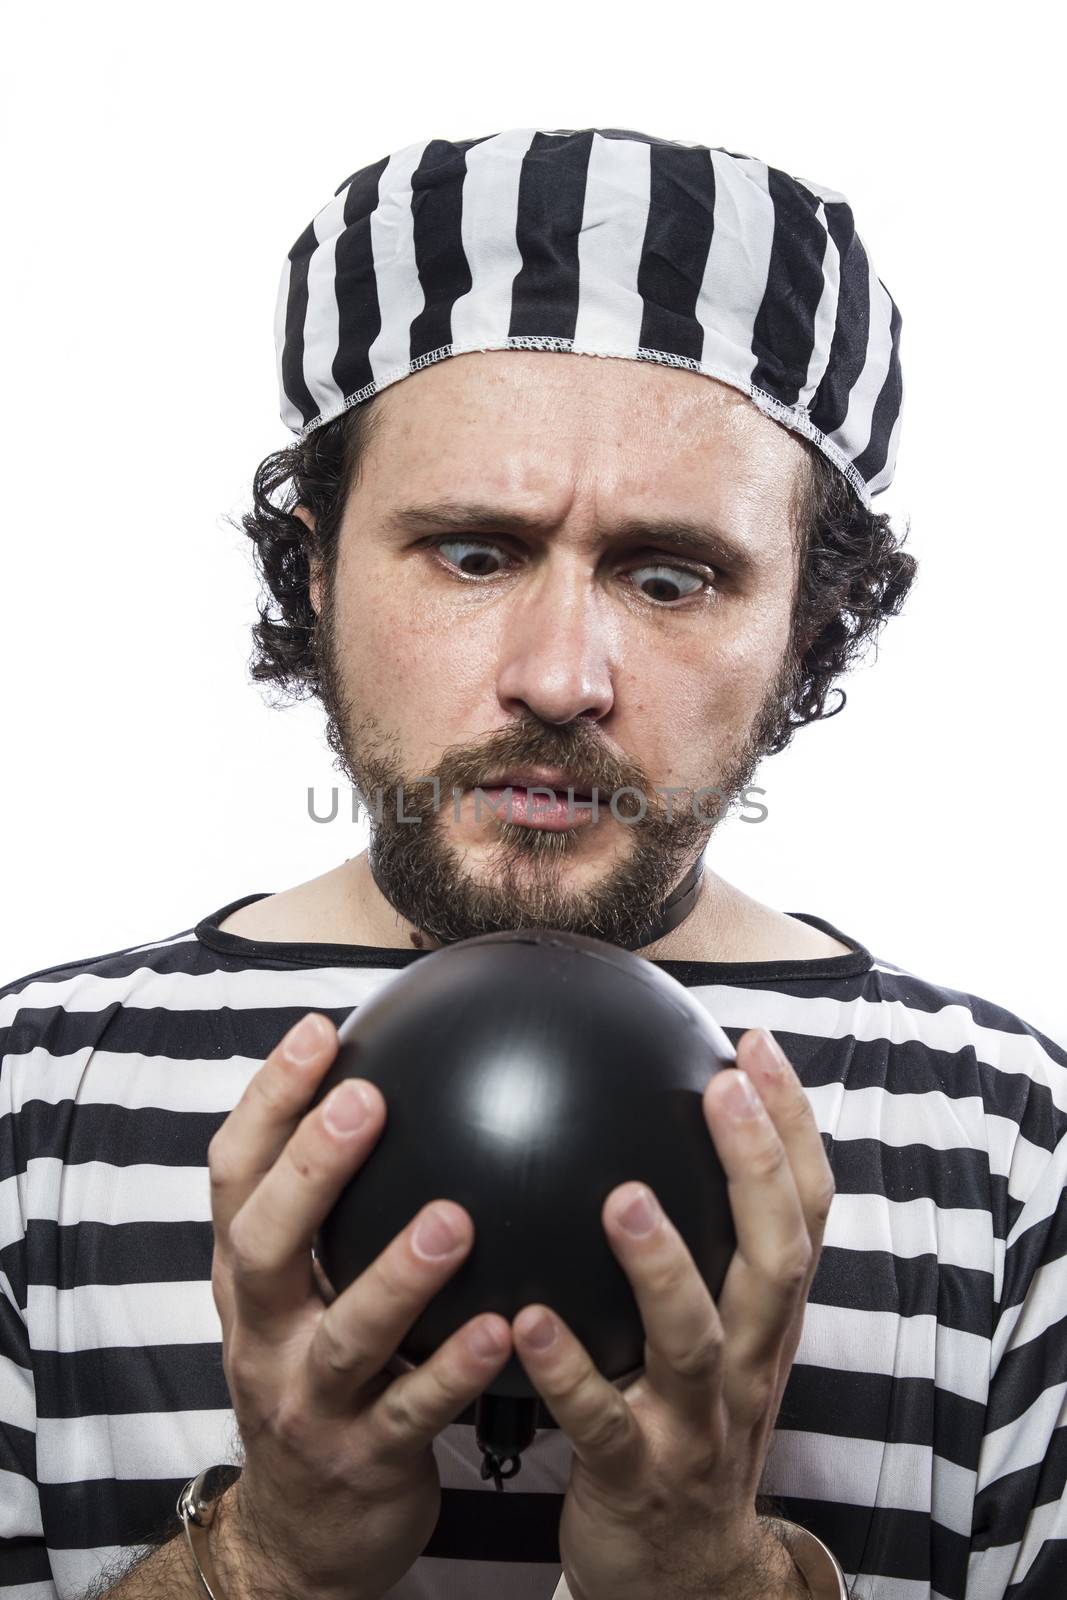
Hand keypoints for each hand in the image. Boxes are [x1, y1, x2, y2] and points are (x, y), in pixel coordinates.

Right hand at [205, 1012, 513, 1599]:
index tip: (318, 1030)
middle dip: (311, 1168)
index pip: (234, 1176)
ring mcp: (306, 1401)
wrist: (303, 1536)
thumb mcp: (305, 1295)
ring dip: (398, 1273)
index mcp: (247, 1279)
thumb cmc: (320, 1377)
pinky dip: (454, 1370)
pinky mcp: (361, 1460)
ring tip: (456, 1219)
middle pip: (265, 1242)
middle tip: (369, 1100)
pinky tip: (504, 1328)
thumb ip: (335, 1211)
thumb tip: (397, 1083)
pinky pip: (414, 1413)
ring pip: (347, 1333)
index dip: (268, 1101)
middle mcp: (262, 1332)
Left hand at [511, 1028, 833, 1599]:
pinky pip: (601, 1421)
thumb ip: (698, 1250)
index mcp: (766, 1321)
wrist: (685, 1577)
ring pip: (695, 1340)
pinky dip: (571, 1371)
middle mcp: (748, 1363)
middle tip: (723, 1090)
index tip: (757, 1047)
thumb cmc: (684, 1424)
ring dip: (663, 1266)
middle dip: (756, 1171)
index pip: (806, 1213)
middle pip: (775, 1260)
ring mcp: (697, 1423)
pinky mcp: (636, 1476)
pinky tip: (531, 1321)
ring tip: (622, 1197)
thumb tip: (644, 1131)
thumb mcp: (711, 1337)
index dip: (793, 1130)